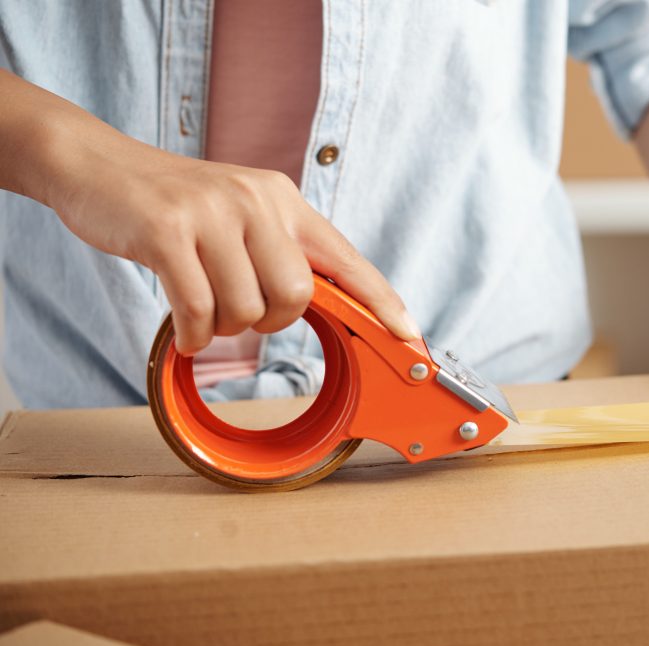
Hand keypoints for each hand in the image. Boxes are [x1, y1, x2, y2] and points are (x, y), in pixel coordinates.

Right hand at [11, 73, 418, 354]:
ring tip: (201, 306)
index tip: (409, 336)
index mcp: (283, 200)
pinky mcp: (168, 231)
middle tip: (240, 313)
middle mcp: (257, 200)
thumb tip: (315, 303)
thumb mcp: (240, 214)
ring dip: (223, 327)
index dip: (381, 301)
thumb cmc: (176, 204)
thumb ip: (280, 251)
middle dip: (271, 322)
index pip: (346, 259)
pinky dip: (192, 335)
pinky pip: (198, 310)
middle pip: (297, 296)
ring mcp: (213, 213)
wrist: (98, 165)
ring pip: (248, 309)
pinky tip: (184, 331)